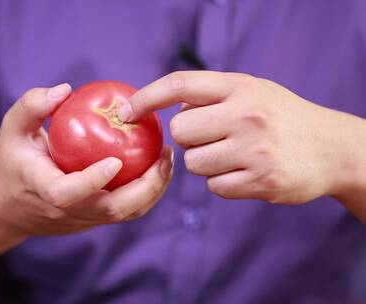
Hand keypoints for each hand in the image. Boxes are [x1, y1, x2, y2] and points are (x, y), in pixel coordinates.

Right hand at [0, 84, 172, 236]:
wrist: (7, 206)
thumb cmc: (12, 160)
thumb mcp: (12, 129)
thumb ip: (32, 106)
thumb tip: (65, 89)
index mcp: (42, 190)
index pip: (66, 193)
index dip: (92, 180)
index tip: (116, 159)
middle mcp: (65, 211)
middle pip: (111, 211)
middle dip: (145, 189)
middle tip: (164, 156)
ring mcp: (82, 219)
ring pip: (125, 215)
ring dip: (153, 191)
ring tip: (167, 160)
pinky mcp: (93, 220)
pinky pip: (125, 211)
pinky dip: (146, 193)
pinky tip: (155, 168)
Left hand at [121, 71, 353, 203]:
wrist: (331, 148)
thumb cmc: (280, 116)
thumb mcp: (252, 91)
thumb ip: (212, 96)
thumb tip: (165, 109)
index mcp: (240, 87)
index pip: (180, 85)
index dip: (147, 97)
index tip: (126, 112)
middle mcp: (247, 115)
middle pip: (180, 132)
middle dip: (188, 138)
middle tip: (212, 137)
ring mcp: (255, 150)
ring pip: (194, 163)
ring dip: (205, 162)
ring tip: (233, 154)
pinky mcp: (261, 181)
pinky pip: (214, 187)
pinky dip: (223, 182)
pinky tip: (245, 171)